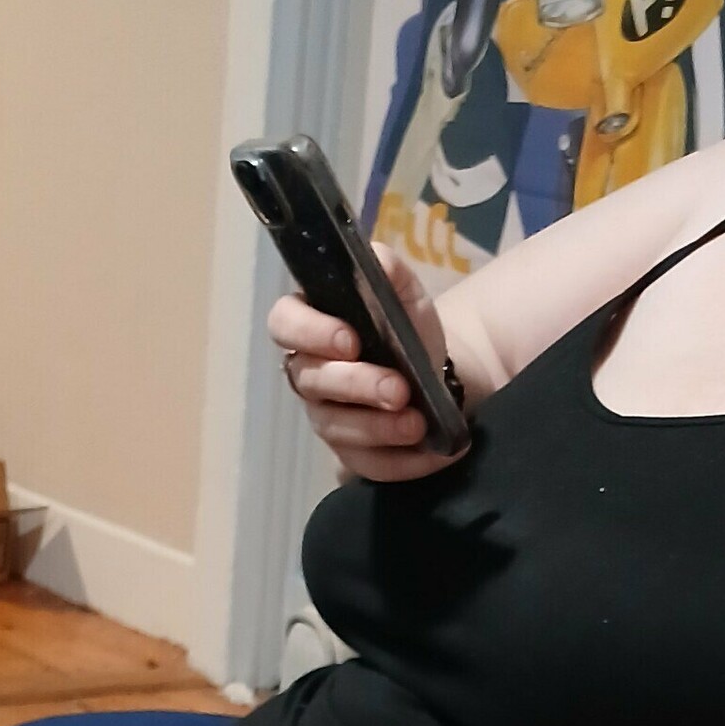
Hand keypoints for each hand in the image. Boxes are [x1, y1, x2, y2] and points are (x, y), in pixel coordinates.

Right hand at [266, 239, 471, 482]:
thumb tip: (377, 260)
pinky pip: (369, 466)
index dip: (310, 333)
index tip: (349, 340)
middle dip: (357, 386)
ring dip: (379, 429)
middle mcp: (309, 375)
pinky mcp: (354, 455)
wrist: (439, 372)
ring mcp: (328, 418)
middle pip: (314, 383)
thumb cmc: (408, 327)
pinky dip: (404, 462)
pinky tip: (436, 452)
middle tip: (398, 389)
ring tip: (417, 423)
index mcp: (309, 325)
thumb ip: (387, 271)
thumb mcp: (404, 292)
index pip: (285, 325)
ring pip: (337, 429)